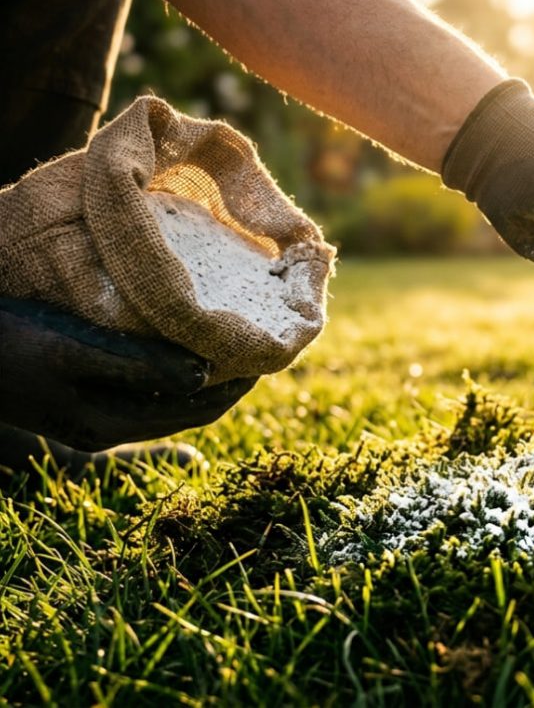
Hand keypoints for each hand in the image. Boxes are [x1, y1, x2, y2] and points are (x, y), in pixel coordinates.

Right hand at [0, 298, 255, 451]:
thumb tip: (203, 377)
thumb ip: (136, 366)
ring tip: (234, 343)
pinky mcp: (78, 400)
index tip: (267, 353)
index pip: (196, 408)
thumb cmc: (7, 344)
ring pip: (168, 400)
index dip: (236, 384)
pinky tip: (184, 344)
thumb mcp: (71, 351)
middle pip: (189, 408)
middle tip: (262, 345)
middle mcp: (105, 429)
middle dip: (227, 381)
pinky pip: (144, 391)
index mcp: (108, 425)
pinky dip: (173, 372)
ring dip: (203, 376)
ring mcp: (91, 418)